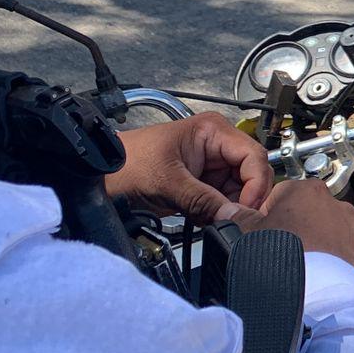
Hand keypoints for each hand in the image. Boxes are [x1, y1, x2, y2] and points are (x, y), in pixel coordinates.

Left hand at [108, 113, 271, 223]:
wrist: (97, 177)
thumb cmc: (125, 163)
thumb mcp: (166, 181)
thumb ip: (202, 200)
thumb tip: (233, 217)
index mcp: (213, 131)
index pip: (254, 156)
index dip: (256, 184)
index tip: (246, 209)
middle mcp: (218, 146)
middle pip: (252, 174)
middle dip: (246, 199)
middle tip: (237, 220)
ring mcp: (212, 167)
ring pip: (241, 191)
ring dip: (233, 209)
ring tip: (219, 222)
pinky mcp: (203, 185)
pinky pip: (225, 201)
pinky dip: (222, 214)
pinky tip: (212, 221)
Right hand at [227, 180, 353, 271]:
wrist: (316, 292)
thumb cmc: (286, 256)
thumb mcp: (250, 233)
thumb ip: (239, 218)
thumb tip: (229, 212)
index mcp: (307, 190)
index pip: (280, 193)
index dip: (266, 212)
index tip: (261, 228)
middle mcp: (335, 205)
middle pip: (305, 211)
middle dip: (292, 226)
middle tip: (276, 247)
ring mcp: (349, 229)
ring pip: (324, 231)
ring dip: (312, 242)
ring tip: (295, 262)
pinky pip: (338, 251)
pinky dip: (327, 260)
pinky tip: (313, 273)